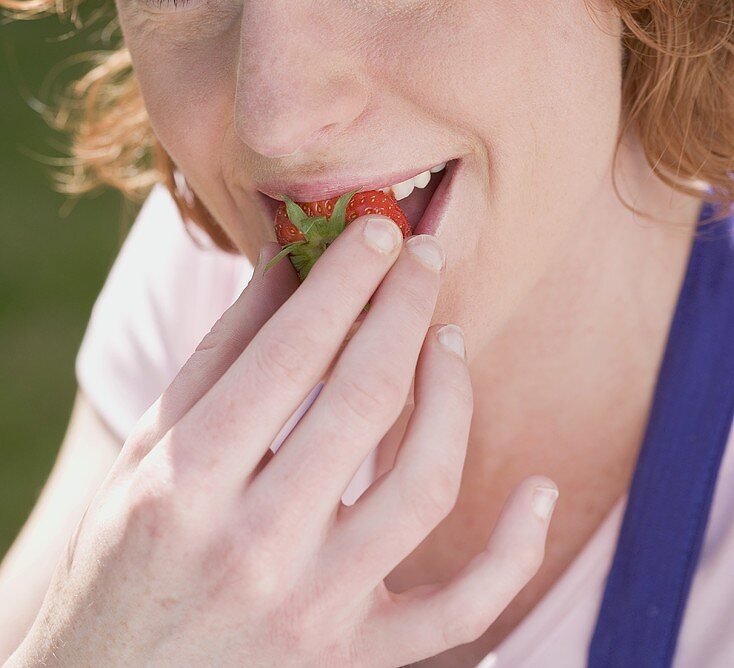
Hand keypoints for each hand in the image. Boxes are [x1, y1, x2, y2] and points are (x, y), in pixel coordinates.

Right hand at [15, 218, 557, 666]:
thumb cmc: (122, 553)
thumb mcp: (148, 448)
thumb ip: (220, 354)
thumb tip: (290, 263)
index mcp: (186, 485)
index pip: (288, 355)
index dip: (344, 280)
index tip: (378, 231)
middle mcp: (254, 549)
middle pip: (363, 402)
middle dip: (402, 309)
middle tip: (422, 255)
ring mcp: (314, 613)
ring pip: (423, 486)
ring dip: (450, 395)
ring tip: (446, 339)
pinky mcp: (357, 661)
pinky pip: (463, 611)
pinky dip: (515, 550)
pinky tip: (540, 488)